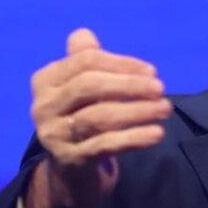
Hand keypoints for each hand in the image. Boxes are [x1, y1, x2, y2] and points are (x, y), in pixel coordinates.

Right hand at [23, 28, 171, 207]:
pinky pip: (105, 145)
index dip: (122, 64)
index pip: (85, 61)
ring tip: (165, 110)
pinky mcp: (70, 160)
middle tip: (161, 90)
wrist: (71, 172)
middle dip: (130, 85)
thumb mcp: (82, 89)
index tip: (153, 72)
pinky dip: (134, 138)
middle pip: (89, 85)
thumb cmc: (83, 119)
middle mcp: (43, 106)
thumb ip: (84, 60)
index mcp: (46, 81)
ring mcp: (54, 134)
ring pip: (98, 116)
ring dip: (137, 111)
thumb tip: (84, 34)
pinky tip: (156, 133)